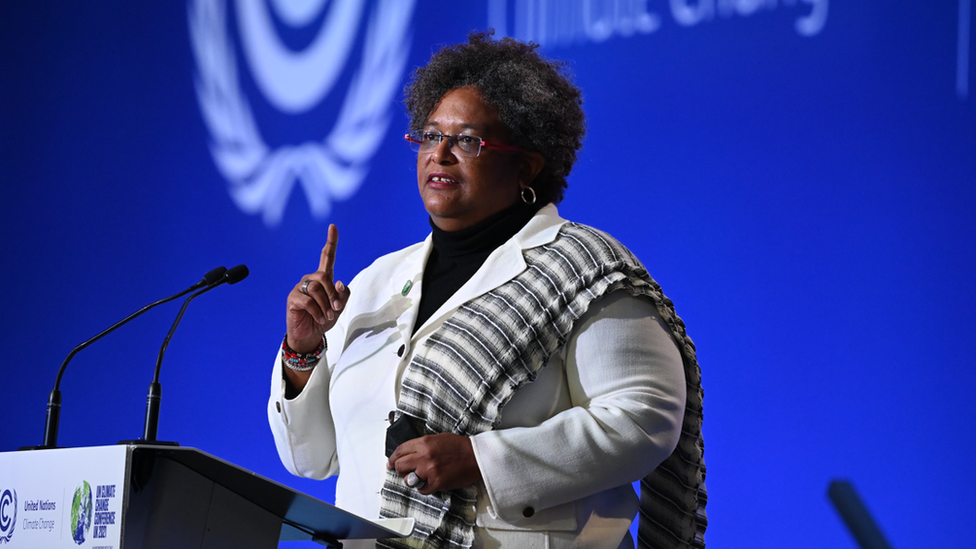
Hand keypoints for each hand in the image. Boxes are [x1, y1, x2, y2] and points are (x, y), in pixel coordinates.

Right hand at [285, 224, 350, 352]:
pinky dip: (318, 312)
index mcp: (324, 278)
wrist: (311, 335)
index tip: (333, 227)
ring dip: (326, 305)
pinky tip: (319, 319)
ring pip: (316, 289)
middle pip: (324, 277)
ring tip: (327, 316)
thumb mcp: (339, 307)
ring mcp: (301, 287)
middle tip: (335, 309)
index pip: (327, 257)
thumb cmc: (325, 318)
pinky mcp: (293, 298)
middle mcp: (311, 279)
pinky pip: (308, 301)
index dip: (331, 242)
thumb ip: (342, 294)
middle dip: (333, 294)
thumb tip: (339, 282)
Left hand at [387, 433, 482, 494]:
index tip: (390, 462)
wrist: (476, 457)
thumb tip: (408, 453)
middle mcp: (424, 456)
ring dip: (411, 480)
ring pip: (408, 479)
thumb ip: (422, 445)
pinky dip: (424, 488)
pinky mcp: (437, 483)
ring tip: (419, 477)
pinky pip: (422, 490)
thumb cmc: (460, 447)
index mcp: (424, 442)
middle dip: (399, 469)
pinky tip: (429, 483)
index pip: (400, 450)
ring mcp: (430, 470)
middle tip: (403, 471)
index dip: (393, 458)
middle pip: (400, 465)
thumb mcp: (438, 438)